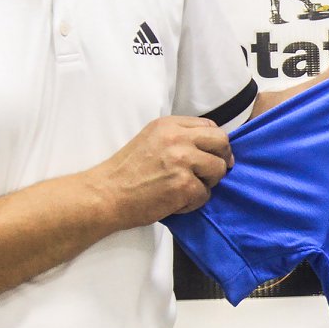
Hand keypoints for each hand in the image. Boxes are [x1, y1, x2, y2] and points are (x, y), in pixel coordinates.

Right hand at [96, 116, 233, 225]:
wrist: (105, 195)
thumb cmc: (126, 172)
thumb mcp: (151, 140)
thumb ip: (179, 138)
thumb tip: (212, 147)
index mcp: (169, 125)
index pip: (210, 127)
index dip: (216, 144)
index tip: (213, 155)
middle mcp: (177, 139)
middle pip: (222, 143)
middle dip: (222, 159)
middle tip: (212, 173)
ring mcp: (182, 161)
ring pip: (219, 169)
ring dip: (208, 182)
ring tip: (187, 188)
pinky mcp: (184, 185)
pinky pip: (205, 194)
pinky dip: (193, 202)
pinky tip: (176, 202)